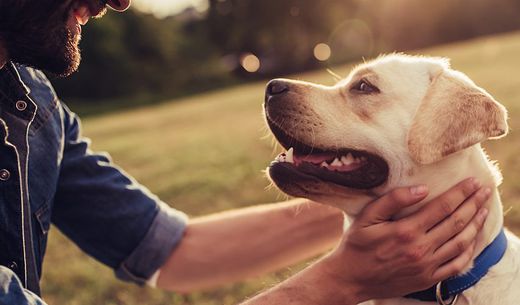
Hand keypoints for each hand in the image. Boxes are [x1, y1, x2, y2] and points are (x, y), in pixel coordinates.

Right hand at [319, 178, 488, 302]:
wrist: (350, 278)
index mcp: (406, 231)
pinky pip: (456, 265)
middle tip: (485, 191)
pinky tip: (472, 239)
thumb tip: (422, 189)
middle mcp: (420, 249)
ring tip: (483, 211)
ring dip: (476, 225)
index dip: (461, 193)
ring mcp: (426, 266)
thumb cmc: (356, 245)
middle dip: (473, 204)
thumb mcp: (367, 217)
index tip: (473, 182)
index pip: (442, 207)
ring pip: (461, 243)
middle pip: (456, 222)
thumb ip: (393, 200)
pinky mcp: (427, 279)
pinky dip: (469, 251)